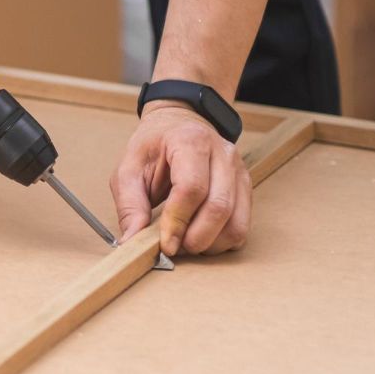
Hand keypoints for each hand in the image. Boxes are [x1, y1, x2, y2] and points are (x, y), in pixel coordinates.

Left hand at [110, 101, 250, 256]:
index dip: (178, 222)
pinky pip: (243, 226)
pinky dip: (222, 241)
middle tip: (174, 248)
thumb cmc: (154, 147)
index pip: (191, 188)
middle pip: (219, 208)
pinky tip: (202, 237)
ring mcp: (239, 171)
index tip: (165, 244)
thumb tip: (131, 241)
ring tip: (186, 242)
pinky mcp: (246, 188)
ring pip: (236, 223)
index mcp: (190, 141)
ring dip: (210, 244)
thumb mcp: (129, 169)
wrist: (179, 125)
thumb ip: (130, 205)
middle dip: (195, 238)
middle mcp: (222, 154)